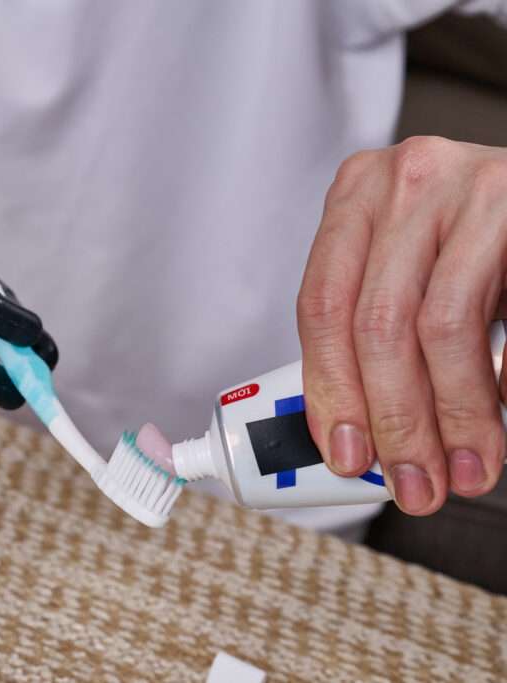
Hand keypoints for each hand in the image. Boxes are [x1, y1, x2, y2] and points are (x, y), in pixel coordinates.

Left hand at [297, 136, 506, 514]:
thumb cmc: (471, 237)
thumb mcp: (405, 270)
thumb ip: (375, 331)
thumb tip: (359, 436)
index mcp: (356, 197)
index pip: (320, 307)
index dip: (329, 391)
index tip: (344, 454)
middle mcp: (405, 182)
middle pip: (375, 324)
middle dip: (393, 421)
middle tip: (411, 482)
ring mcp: (470, 187)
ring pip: (439, 326)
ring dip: (452, 416)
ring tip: (462, 469)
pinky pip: (503, 320)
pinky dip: (498, 380)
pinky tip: (498, 418)